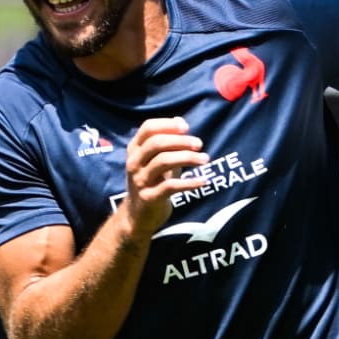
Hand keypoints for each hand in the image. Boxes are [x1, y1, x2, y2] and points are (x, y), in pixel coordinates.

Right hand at [118, 118, 208, 239]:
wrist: (137, 216)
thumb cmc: (151, 183)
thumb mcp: (156, 160)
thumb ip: (168, 142)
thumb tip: (181, 121)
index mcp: (134, 150)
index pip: (148, 128)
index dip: (167, 125)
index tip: (186, 128)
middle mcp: (134, 163)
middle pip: (156, 143)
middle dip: (180, 141)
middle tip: (199, 144)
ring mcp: (140, 181)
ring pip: (163, 161)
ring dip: (187, 158)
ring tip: (205, 159)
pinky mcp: (149, 198)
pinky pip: (170, 186)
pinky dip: (189, 182)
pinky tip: (203, 181)